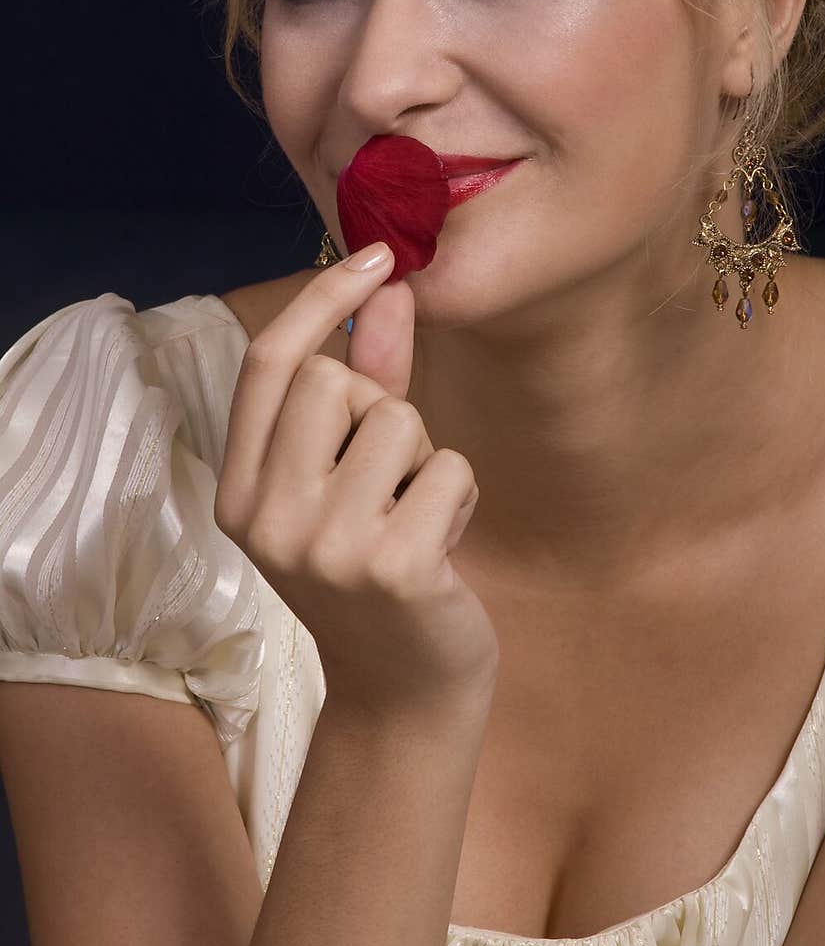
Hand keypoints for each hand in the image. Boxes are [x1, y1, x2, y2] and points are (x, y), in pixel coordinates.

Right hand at [214, 243, 499, 721]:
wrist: (404, 691)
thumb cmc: (378, 568)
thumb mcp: (356, 474)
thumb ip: (370, 378)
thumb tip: (390, 285)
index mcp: (241, 491)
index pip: (269, 364)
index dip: (321, 298)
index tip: (375, 253)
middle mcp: (266, 517)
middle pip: (334, 378)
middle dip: (383, 407)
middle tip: (390, 476)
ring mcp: (324, 546)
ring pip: (398, 417)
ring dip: (426, 457)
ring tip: (415, 515)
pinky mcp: (391, 567)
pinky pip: (451, 467)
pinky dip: (461, 496)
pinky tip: (442, 547)